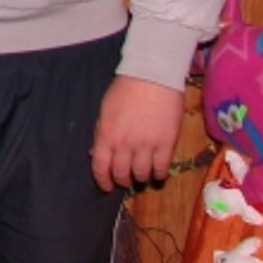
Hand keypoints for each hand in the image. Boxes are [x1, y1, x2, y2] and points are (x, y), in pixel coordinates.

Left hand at [89, 75, 182, 191]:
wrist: (152, 76)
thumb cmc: (125, 90)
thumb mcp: (105, 110)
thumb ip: (101, 133)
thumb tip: (95, 153)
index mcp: (106, 134)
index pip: (100, 167)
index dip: (102, 180)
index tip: (106, 186)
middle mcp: (124, 144)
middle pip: (122, 173)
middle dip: (122, 181)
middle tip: (125, 180)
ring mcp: (146, 145)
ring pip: (142, 174)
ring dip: (140, 178)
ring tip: (142, 175)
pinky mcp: (167, 144)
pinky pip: (162, 168)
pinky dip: (159, 175)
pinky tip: (158, 173)